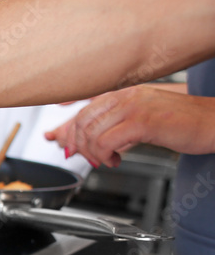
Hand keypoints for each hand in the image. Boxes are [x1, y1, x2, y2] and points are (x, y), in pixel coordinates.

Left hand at [46, 86, 214, 167]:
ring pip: (92, 132)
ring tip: (108, 160)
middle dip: (80, 145)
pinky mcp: (143, 122)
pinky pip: (107, 141)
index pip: (84, 109)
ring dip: (94, 153)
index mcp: (125, 93)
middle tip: (91, 159)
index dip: (71, 132)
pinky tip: (116, 161)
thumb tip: (93, 141)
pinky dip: (105, 156)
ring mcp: (135, 107)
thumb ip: (118, 126)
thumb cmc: (184, 123)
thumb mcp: (144, 119)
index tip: (70, 147)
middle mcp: (127, 96)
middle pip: (82, 120)